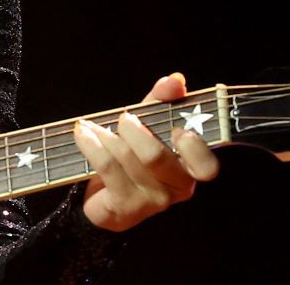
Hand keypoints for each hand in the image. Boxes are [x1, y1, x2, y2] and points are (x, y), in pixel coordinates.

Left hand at [75, 72, 219, 232]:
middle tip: (124, 118)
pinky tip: (83, 135)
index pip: (206, 166)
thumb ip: (163, 100)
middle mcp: (175, 188)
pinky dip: (91, 145)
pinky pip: (106, 168)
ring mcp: (150, 201)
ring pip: (126, 158)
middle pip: (156, 157)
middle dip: (134, 131)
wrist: (104, 195)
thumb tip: (175, 80)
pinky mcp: (124, 208)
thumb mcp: (149, 123)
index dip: (194, 149)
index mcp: (190, 168)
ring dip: (106, 135)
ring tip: (91, 126)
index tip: (178, 130)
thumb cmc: (133, 155)